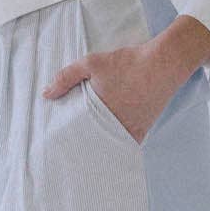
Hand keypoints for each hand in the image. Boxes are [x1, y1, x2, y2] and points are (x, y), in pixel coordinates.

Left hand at [42, 38, 182, 143]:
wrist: (163, 65)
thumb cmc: (128, 63)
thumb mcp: (92, 63)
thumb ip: (66, 77)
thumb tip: (46, 94)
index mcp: (98, 113)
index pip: (77, 134)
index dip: (67, 138)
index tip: (58, 141)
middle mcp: (114, 126)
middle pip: (91, 142)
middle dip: (81, 144)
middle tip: (69, 146)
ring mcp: (130, 130)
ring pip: (108, 145)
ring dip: (98, 145)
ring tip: (86, 147)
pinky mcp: (142, 130)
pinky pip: (125, 144)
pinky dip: (116, 144)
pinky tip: (107, 144)